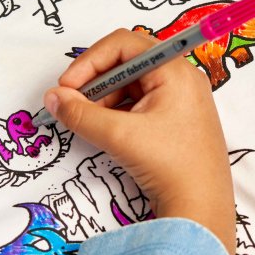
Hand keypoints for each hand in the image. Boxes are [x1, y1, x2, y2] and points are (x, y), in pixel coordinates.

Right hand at [43, 29, 235, 254]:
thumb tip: (52, 98)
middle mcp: (181, 79)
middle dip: (95, 82)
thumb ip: (80, 113)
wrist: (202, 210)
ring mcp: (181, 100)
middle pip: (126, 62)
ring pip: (131, 85)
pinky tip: (105, 131)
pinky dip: (118, 113)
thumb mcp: (119, 136)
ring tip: (87, 123)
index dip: (90, 61)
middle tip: (72, 104)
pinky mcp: (177, 120)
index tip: (67, 86)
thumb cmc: (171, 166)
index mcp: (175, 71)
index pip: (123, 44)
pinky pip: (140, 103)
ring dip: (104, 99)